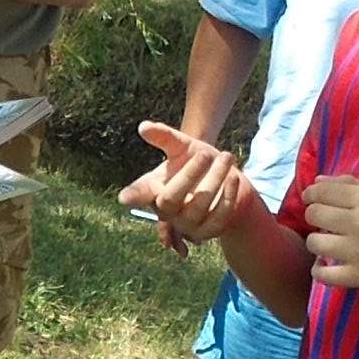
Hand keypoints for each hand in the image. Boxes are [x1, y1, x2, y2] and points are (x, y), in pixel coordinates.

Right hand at [120, 118, 245, 249]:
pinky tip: (234, 177)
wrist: (225, 180)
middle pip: (170, 199)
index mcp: (154, 189)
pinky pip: (218, 218)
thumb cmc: (196, 161)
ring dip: (214, 180)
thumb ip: (164, 137)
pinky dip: (227, 197)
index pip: (141, 192)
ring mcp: (186, 225)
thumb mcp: (181, 147)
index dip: (134, 195)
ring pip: (197, 208)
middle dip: (188, 176)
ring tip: (226, 156)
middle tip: (205, 154)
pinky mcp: (208, 232)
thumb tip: (143, 127)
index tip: (124, 198)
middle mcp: (166, 210)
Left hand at [300, 174, 358, 296]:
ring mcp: (358, 252)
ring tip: (329, 246)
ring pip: (313, 243)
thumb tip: (317, 181)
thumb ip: (351, 186)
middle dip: (315, 218)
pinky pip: (320, 273)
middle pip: (314, 214)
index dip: (311, 195)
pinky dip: (318, 270)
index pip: (323, 191)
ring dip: (317, 244)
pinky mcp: (357, 277)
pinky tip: (326, 265)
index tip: (312, 200)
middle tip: (326, 225)